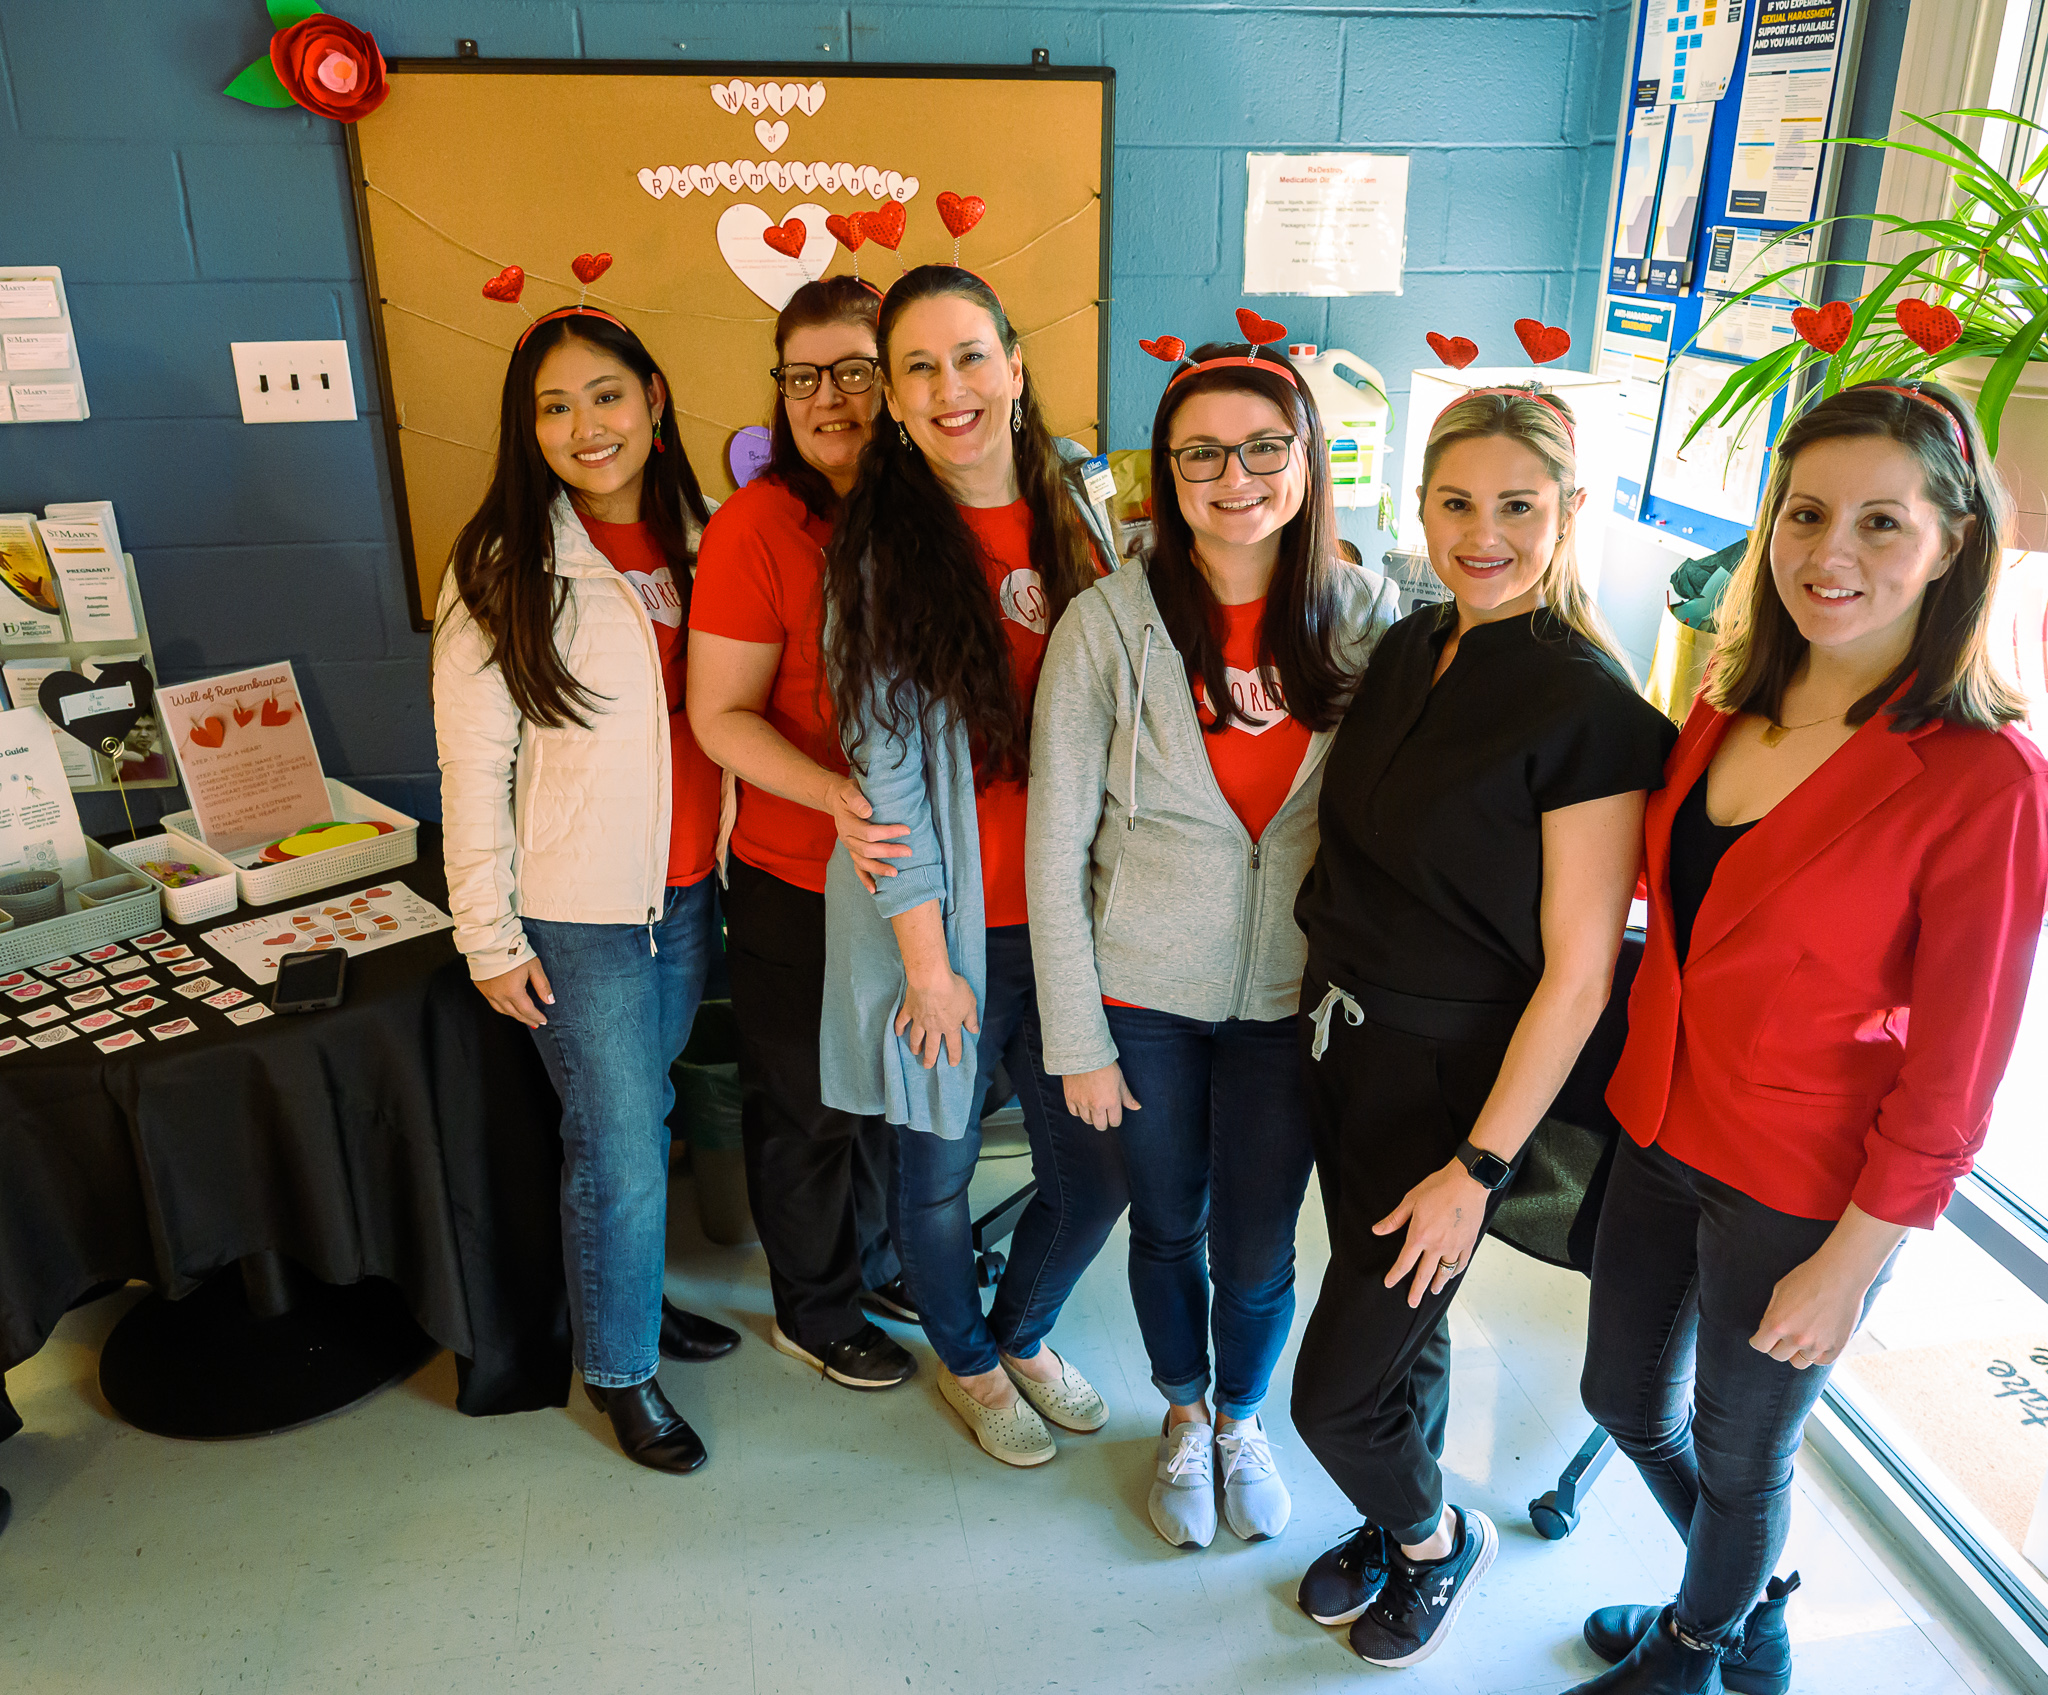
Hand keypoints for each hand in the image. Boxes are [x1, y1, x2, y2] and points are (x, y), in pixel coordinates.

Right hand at [477, 958, 552, 1028]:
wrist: (490, 942)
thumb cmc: (514, 951)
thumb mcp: (534, 967)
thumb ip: (542, 986)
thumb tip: (550, 1001)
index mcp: (513, 992)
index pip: (527, 1011)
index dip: (536, 1017)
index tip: (544, 1021)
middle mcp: (499, 996)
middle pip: (515, 1014)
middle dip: (527, 1019)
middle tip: (536, 1023)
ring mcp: (488, 993)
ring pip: (503, 1011)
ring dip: (514, 1015)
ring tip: (524, 1017)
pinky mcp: (481, 988)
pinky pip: (493, 1003)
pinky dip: (503, 1008)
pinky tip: (509, 1007)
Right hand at [826, 776, 910, 894]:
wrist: (837, 799)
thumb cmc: (848, 793)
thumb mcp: (849, 790)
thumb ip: (857, 800)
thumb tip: (867, 811)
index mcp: (847, 824)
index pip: (869, 832)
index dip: (888, 833)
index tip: (907, 830)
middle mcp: (847, 838)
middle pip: (867, 850)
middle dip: (889, 852)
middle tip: (909, 852)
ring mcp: (849, 847)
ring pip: (863, 862)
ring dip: (879, 869)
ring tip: (896, 874)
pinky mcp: (852, 852)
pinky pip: (857, 869)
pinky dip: (865, 880)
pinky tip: (874, 890)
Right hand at [895, 969, 979, 1068]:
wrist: (931, 979)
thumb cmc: (953, 989)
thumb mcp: (970, 1003)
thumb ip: (972, 1019)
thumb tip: (974, 1030)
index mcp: (950, 1027)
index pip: (954, 1045)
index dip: (954, 1056)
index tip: (952, 1063)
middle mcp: (934, 1027)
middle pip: (932, 1047)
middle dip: (930, 1058)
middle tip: (927, 1066)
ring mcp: (920, 1020)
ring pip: (916, 1037)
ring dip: (915, 1046)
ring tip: (915, 1052)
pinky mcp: (909, 1010)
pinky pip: (902, 1021)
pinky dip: (899, 1028)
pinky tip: (898, 1033)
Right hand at [1064, 1063, 1139, 1130]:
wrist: (1084, 1053)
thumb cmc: (1105, 1065)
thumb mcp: (1120, 1080)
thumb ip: (1127, 1097)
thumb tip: (1137, 1107)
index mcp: (1111, 1101)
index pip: (1115, 1122)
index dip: (1115, 1119)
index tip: (1114, 1114)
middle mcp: (1097, 1105)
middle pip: (1100, 1126)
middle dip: (1104, 1122)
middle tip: (1104, 1114)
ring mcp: (1082, 1103)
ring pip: (1087, 1120)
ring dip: (1091, 1116)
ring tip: (1093, 1108)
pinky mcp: (1070, 1098)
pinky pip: (1074, 1113)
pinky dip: (1079, 1111)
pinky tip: (1082, 1104)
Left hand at [1373, 1159, 1487, 1308]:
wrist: (1467, 1182)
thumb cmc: (1439, 1187)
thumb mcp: (1410, 1200)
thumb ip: (1394, 1219)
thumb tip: (1377, 1230)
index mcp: (1419, 1236)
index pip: (1404, 1262)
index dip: (1395, 1275)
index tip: (1389, 1283)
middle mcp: (1437, 1246)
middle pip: (1424, 1275)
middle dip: (1416, 1291)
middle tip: (1412, 1303)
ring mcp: (1454, 1246)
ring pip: (1445, 1272)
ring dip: (1438, 1284)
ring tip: (1433, 1292)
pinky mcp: (1468, 1243)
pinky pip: (1461, 1263)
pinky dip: (1456, 1271)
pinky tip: (1452, 1274)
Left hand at [1751, 1250, 1871, 1368]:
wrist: (1841, 1274)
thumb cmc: (1807, 1277)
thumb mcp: (1779, 1290)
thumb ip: (1771, 1314)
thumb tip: (1766, 1330)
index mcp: (1778, 1324)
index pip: (1760, 1346)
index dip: (1759, 1341)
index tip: (1762, 1338)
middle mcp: (1796, 1338)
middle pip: (1778, 1356)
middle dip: (1776, 1346)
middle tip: (1783, 1336)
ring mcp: (1818, 1345)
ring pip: (1800, 1362)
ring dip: (1797, 1352)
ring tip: (1801, 1339)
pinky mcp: (1837, 1347)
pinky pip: (1821, 1361)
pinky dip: (1817, 1354)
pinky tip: (1817, 1342)